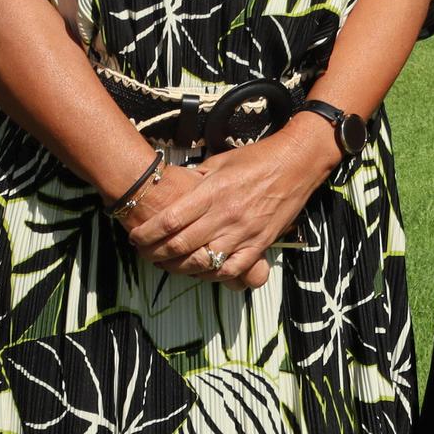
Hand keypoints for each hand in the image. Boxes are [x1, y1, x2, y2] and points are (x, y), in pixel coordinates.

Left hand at [124, 121, 337, 289]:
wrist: (298, 162)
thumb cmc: (258, 158)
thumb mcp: (220, 162)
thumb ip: (196, 180)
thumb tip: (172, 188)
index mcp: (213, 191)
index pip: (169, 221)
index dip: (146, 233)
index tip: (135, 237)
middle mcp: (226, 214)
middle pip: (180, 245)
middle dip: (155, 253)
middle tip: (145, 253)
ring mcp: (244, 232)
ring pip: (202, 261)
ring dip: (178, 267)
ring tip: (167, 263)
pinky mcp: (260, 243)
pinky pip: (232, 269)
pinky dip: (212, 274)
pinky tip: (202, 270)